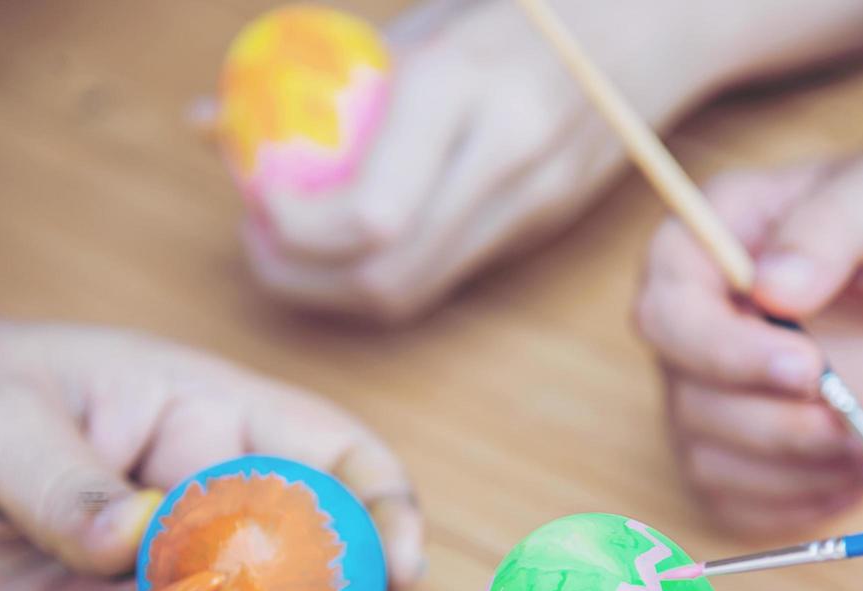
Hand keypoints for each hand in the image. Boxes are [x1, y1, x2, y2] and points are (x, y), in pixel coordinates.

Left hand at [245, 0, 732, 322]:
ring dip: (338, 289)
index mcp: (463, 84)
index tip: (252, 204)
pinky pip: (449, 273)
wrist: (653, 23)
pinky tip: (356, 245)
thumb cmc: (523, 6)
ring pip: (417, 289)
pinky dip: (387, 273)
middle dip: (301, 279)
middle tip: (260, 247)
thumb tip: (209, 119)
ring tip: (296, 251)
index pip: (368, 213)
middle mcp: (505, 153)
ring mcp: (533, 199)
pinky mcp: (545, 226)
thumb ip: (323, 76)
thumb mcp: (420, 19)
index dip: (294, 233)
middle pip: (387, 273)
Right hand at [635, 154, 862, 534]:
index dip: (728, 355)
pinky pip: (739, 502)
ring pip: (713, 461)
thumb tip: (773, 285)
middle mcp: (684, 331)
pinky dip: (798, 504)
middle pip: (694, 403)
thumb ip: (826, 232)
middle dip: (785, 427)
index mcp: (692, 254)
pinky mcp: (736, 450)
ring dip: (800, 472)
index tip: (810, 368)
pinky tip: (858, 478)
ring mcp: (703, 396)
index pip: (669, 318)